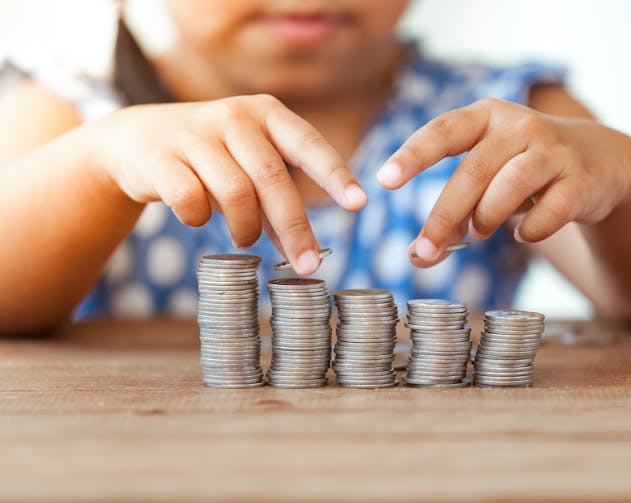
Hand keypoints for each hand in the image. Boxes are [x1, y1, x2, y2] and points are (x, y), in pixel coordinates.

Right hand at [90, 94, 366, 274]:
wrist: (137, 139)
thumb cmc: (212, 157)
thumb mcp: (249, 164)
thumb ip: (277, 198)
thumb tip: (307, 250)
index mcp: (267, 114)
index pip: (309, 145)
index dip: (335, 175)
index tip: (359, 204)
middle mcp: (234, 117)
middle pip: (273, 179)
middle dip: (295, 228)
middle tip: (309, 266)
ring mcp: (196, 133)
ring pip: (235, 194)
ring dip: (245, 228)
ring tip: (244, 237)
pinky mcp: (161, 156)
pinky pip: (191, 201)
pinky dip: (199, 220)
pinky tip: (198, 219)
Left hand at [376, 98, 630, 266]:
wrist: (598, 160)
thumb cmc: (523, 170)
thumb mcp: (486, 179)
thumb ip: (452, 214)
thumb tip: (418, 258)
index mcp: (486, 117)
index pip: (442, 131)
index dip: (412, 155)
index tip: (384, 180)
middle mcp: (520, 126)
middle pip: (472, 172)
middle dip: (444, 216)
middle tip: (425, 251)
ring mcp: (554, 150)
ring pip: (509, 187)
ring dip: (486, 217)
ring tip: (479, 231)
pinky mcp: (581, 180)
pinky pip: (550, 211)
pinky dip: (530, 230)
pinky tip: (522, 234)